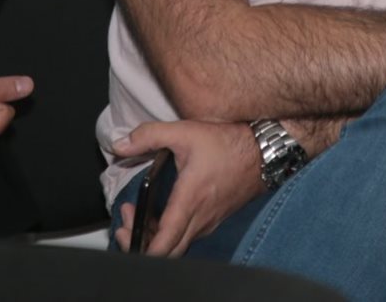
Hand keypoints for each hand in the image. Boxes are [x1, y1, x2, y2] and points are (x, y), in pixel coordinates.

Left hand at [110, 120, 263, 256]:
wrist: (265, 150)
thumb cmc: (228, 143)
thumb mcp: (185, 132)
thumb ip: (149, 135)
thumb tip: (120, 145)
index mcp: (190, 202)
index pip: (162, 245)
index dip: (138, 244)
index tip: (126, 225)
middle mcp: (200, 219)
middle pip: (167, 252)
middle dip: (140, 241)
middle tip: (128, 218)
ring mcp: (209, 222)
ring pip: (177, 245)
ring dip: (155, 235)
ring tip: (141, 211)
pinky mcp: (215, 219)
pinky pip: (188, 236)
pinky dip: (170, 231)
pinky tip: (163, 211)